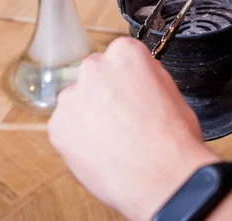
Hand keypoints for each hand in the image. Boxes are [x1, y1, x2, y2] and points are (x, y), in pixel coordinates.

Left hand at [48, 37, 218, 219]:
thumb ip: (145, 75)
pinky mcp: (58, 125)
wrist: (162, 179)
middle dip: (104, 94)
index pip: (118, 56)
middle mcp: (94, 67)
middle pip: (94, 75)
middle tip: (121, 119)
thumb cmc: (173, 140)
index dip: (126, 79)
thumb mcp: (171, 91)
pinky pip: (66, 128)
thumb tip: (134, 77)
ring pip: (77, 101)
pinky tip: (101, 152)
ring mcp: (72, 96)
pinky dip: (78, 139)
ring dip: (88, 115)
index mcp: (124, 53)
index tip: (130, 93)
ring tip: (112, 140)